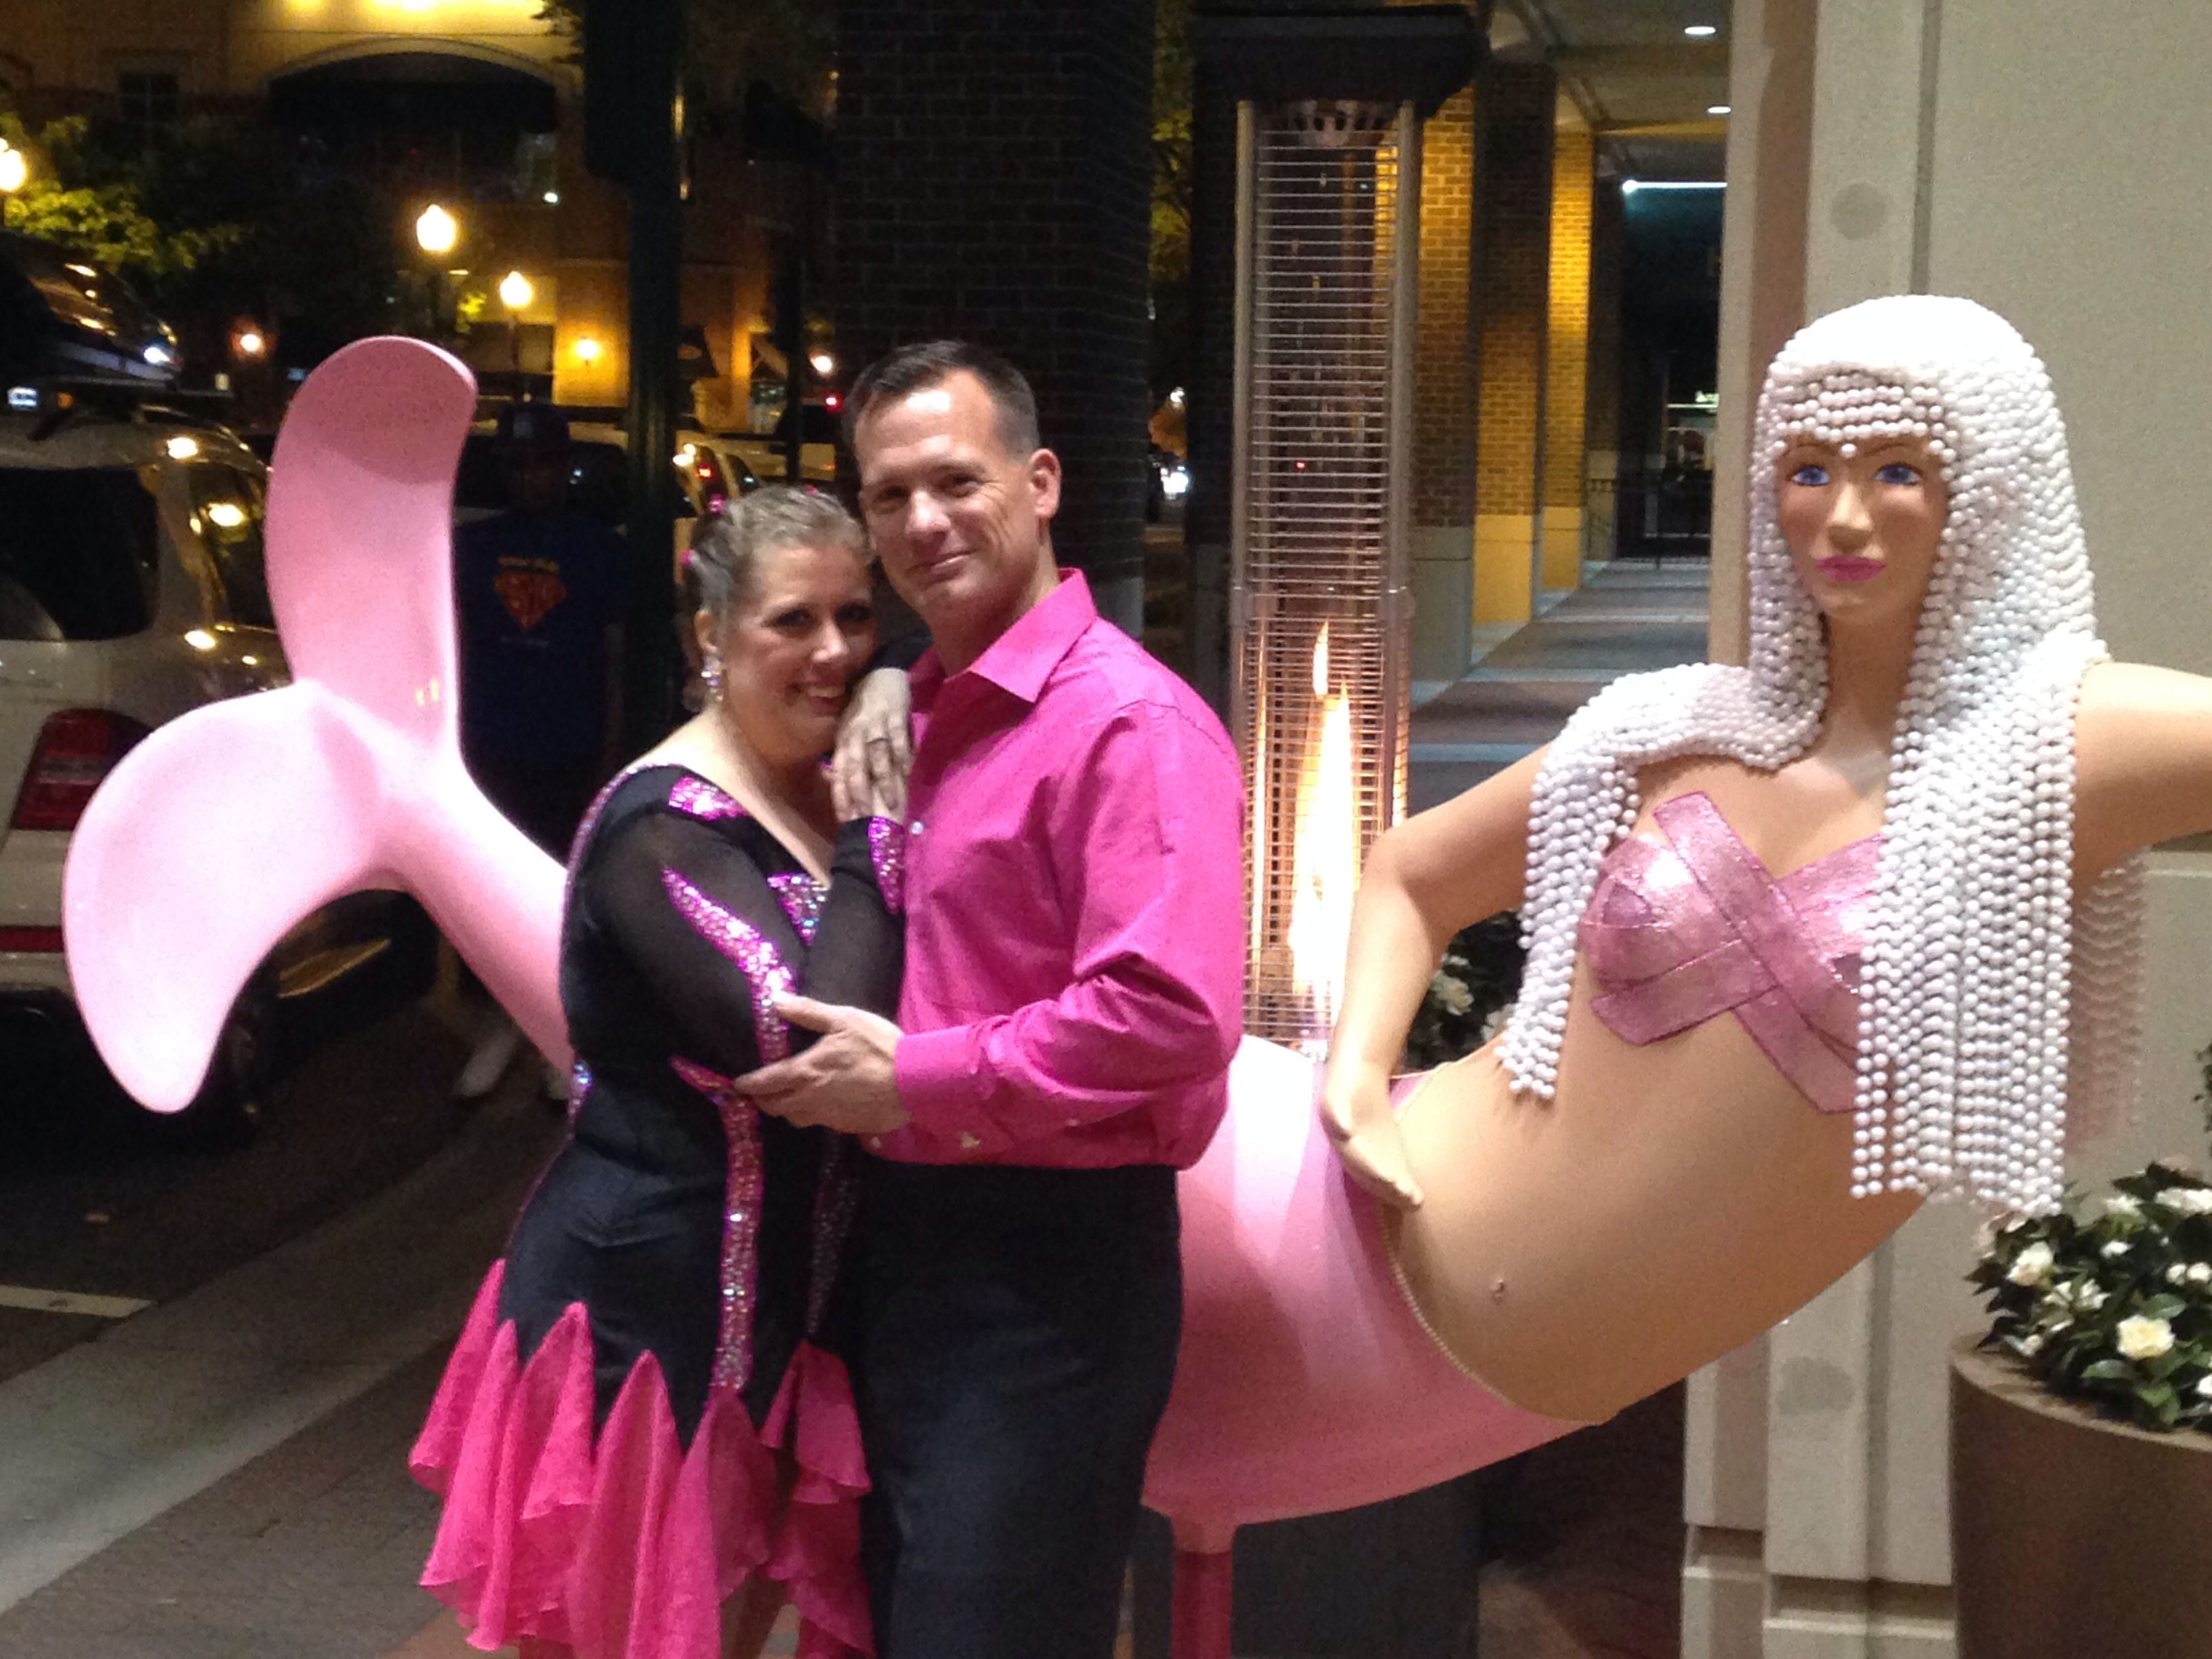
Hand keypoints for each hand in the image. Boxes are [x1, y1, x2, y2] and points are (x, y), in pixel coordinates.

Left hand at [736, 993, 911, 1136]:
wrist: (912, 1082)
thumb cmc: (878, 1046)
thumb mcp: (844, 1019)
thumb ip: (808, 1012)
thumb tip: (775, 1000)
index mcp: (805, 1072)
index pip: (766, 1082)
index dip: (749, 1084)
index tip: (738, 1085)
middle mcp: (810, 1099)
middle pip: (775, 1107)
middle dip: (763, 1100)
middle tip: (759, 1093)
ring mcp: (828, 1116)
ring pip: (796, 1118)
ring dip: (787, 1109)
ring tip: (788, 1099)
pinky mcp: (846, 1126)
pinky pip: (821, 1122)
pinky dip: (814, 1114)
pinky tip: (823, 1104)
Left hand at [831, 668, 912, 820]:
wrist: (879, 671)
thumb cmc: (863, 707)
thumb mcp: (849, 730)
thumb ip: (847, 755)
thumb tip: (841, 785)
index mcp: (843, 740)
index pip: (839, 772)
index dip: (841, 796)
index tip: (846, 821)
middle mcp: (854, 734)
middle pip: (855, 767)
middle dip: (860, 794)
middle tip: (867, 819)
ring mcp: (874, 724)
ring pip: (876, 756)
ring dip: (883, 781)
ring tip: (892, 804)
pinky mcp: (894, 715)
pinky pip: (898, 739)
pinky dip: (903, 757)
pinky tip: (909, 774)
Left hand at [1320, 1066, 1424, 1208]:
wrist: (1356, 1068)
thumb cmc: (1371, 1108)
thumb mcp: (1387, 1141)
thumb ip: (1398, 1168)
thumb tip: (1418, 1202)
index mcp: (1357, 1157)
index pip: (1373, 1179)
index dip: (1391, 1193)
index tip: (1415, 1203)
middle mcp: (1344, 1144)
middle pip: (1360, 1166)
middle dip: (1380, 1180)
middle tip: (1403, 1192)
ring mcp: (1336, 1122)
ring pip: (1348, 1144)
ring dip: (1364, 1160)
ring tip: (1387, 1177)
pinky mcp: (1332, 1099)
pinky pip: (1334, 1112)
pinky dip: (1339, 1122)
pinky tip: (1346, 1130)